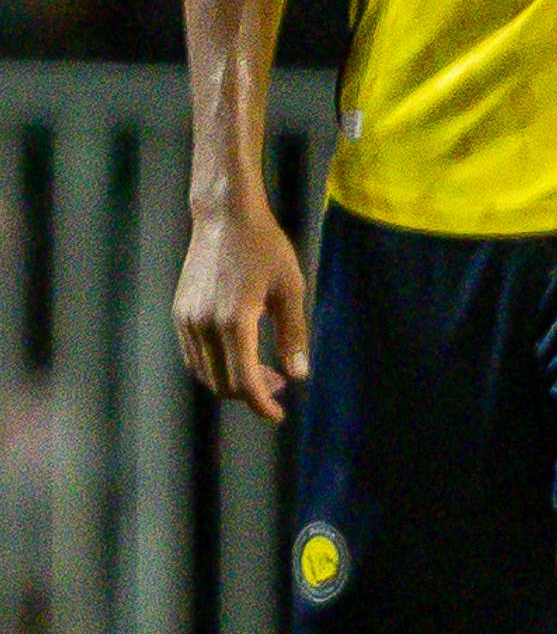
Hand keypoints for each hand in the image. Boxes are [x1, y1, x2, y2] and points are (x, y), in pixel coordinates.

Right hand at [173, 199, 308, 420]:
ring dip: (232, 381)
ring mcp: (186, 320)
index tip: (278, 415)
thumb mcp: (290, 288)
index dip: (261, 404)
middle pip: (222, 382)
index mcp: (234, 321)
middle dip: (251, 393)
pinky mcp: (179, 313)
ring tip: (265, 370)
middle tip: (281, 384)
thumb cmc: (265, 249)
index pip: (244, 380)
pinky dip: (216, 365)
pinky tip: (241, 355)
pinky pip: (195, 355)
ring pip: (205, 372)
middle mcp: (203, 325)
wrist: (225, 217)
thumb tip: (299, 375)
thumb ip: (293, 334)